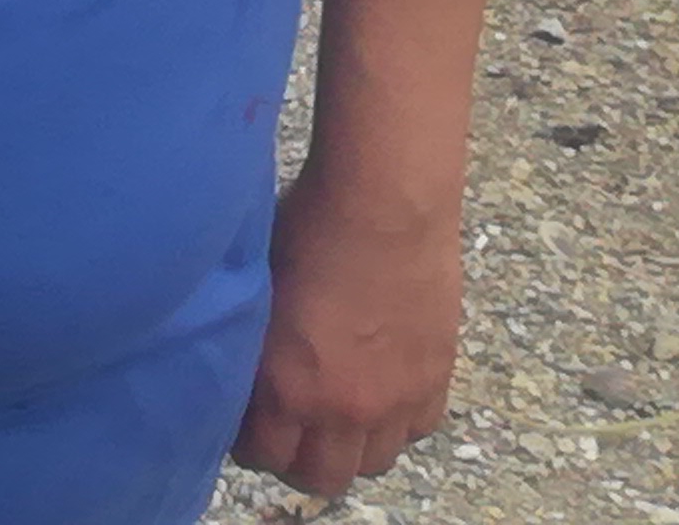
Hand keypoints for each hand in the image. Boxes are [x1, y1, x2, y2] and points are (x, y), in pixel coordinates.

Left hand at [233, 163, 462, 502]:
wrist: (384, 203)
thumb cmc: (304, 227)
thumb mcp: (257, 291)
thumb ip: (253, 345)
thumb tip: (243, 366)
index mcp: (284, 387)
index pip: (261, 455)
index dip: (249, 441)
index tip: (245, 420)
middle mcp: (340, 408)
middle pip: (319, 476)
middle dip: (296, 458)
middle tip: (289, 426)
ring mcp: (394, 400)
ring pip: (372, 462)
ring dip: (350, 446)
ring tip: (336, 413)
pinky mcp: (435, 380)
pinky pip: (417, 430)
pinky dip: (397, 422)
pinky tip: (381, 391)